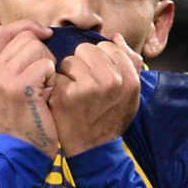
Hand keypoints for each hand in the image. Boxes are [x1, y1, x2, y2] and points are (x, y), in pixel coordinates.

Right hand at [0, 21, 58, 156]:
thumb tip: (36, 36)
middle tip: (43, 80)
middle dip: (43, 53)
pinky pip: (46, 66)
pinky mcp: (20, 87)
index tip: (44, 34)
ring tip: (44, 89)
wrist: (22, 153)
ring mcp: (3, 79)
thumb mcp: (9, 90)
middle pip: (25, 37)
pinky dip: (53, 80)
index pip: (4, 31)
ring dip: (49, 67)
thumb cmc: (23, 123)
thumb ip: (14, 64)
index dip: (26, 27)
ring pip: (37, 48)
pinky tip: (47, 97)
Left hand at [49, 33, 141, 156]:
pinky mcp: (67, 94)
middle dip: (82, 64)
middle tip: (84, 85)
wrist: (93, 150)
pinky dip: (57, 85)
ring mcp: (88, 87)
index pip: (109, 46)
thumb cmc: (110, 118)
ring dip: (68, 74)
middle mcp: (111, 80)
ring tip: (74, 92)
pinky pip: (57, 74)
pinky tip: (64, 100)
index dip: (99, 60)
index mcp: (129, 78)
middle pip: (87, 49)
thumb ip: (129, 63)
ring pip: (70, 60)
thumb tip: (115, 37)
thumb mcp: (129, 94)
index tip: (98, 76)